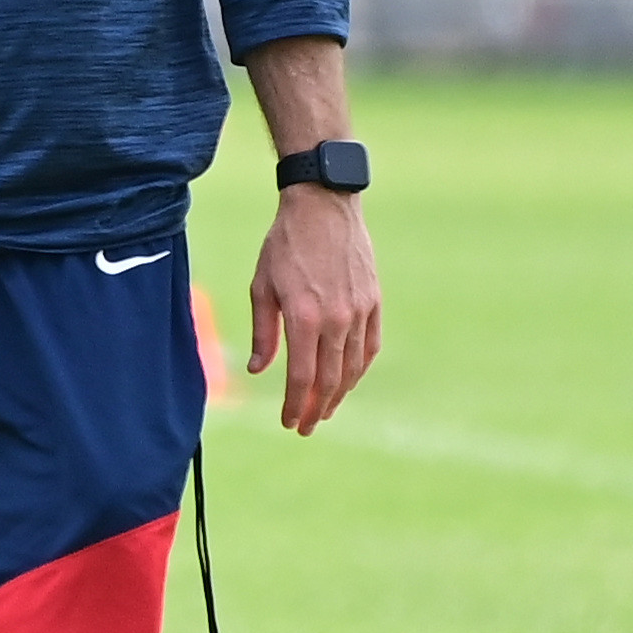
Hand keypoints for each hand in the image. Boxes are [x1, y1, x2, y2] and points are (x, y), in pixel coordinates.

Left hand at [247, 186, 380, 434]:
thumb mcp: (262, 287)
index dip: (294, 404)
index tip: (288, 423)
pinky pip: (370, 346)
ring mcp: (359, 311)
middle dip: (316, 408)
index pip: (302, 377)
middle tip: (305, 426)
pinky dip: (359, 368)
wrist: (324, 206)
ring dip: (338, 394)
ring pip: (352, 367)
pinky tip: (348, 379)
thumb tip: (259, 370)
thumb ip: (264, 332)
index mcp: (304, 317)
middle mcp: (336, 319)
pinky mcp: (374, 301)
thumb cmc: (284, 245)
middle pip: (329, 379)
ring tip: (325, 410)